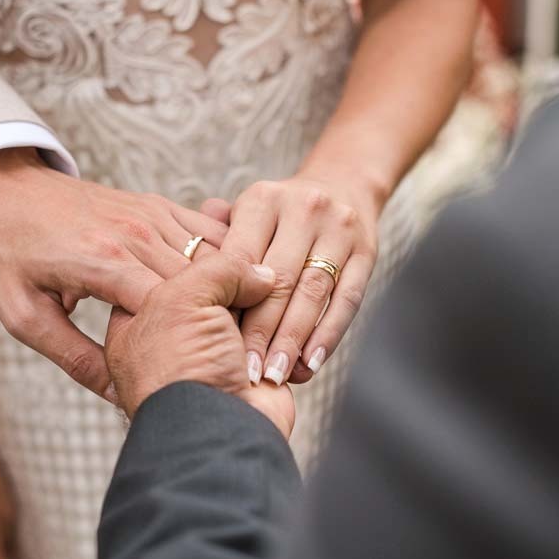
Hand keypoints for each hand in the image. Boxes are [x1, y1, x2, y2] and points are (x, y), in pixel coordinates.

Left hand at [0, 148, 226, 400]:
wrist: (1, 188)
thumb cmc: (6, 253)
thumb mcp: (25, 316)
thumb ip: (75, 357)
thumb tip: (117, 395)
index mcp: (103, 262)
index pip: (174, 306)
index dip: (198, 338)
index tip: (210, 367)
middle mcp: (135, 233)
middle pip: (203, 283)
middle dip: (222, 318)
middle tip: (234, 356)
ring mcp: (150, 214)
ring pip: (214, 256)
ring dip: (230, 289)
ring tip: (238, 327)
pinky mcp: (157, 205)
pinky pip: (208, 230)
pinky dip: (225, 258)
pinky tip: (229, 288)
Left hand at [104, 253, 293, 435]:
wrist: (217, 431)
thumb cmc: (181, 372)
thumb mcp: (184, 298)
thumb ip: (216, 268)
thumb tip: (261, 273)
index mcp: (137, 320)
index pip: (170, 265)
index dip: (202, 252)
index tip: (227, 243)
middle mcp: (173, 337)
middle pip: (214, 284)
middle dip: (238, 281)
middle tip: (252, 274)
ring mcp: (214, 353)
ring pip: (249, 304)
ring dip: (263, 306)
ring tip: (266, 307)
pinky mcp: (254, 367)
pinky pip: (275, 332)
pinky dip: (282, 327)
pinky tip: (283, 321)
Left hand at [216, 176, 379, 386]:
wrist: (344, 183)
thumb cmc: (278, 217)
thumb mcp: (245, 217)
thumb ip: (220, 245)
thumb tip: (190, 269)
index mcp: (263, 199)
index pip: (243, 258)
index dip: (231, 303)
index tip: (217, 342)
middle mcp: (304, 207)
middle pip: (279, 279)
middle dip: (262, 330)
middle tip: (247, 369)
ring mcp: (340, 228)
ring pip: (313, 293)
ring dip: (293, 340)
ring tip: (275, 374)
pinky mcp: (367, 252)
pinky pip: (346, 301)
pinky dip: (327, 336)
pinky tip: (309, 363)